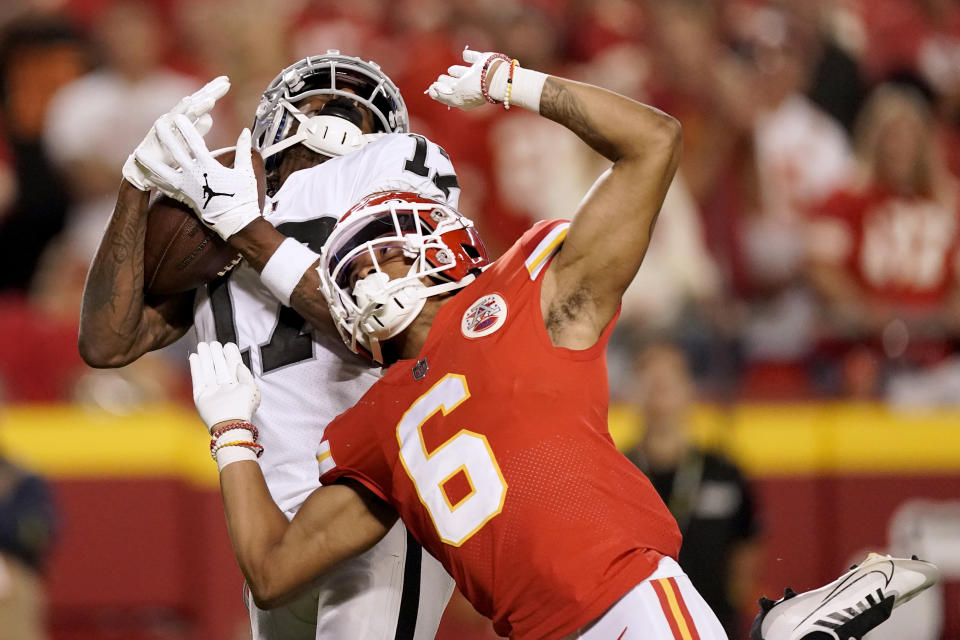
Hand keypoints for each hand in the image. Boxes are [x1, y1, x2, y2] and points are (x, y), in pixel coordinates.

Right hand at [122, 76, 229, 190]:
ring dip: (200, 102)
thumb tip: (210, 117)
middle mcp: (177, 117)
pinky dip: (180, 108)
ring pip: (187, 110)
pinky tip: (188, 100)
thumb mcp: (189, 142)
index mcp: (186, 120)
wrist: (146, 167)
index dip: (213, 92)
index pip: (202, 103)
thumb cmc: (169, 154)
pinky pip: (171, 118)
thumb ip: (199, 129)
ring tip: (213, 97)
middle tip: (226, 81)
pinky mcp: (160, 130)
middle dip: (211, 91)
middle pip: (197, 102)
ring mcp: (169, 122)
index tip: (227, 82)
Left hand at [137, 115, 260, 239]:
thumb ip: (243, 150)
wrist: (236, 222)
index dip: (186, 128)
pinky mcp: (185, 197)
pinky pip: (167, 188)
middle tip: (158, 124)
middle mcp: (194, 175)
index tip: (179, 116)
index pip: (195, 143)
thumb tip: (245, 131)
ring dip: (151, 161)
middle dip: (166, 136)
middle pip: (176, 152)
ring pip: (164, 172)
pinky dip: (156, 181)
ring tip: (138, 153)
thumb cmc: (243, 197)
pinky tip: (148, 176)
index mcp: (209, 167)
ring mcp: (187, 187)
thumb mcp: (245, 172)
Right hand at [189, 341, 259, 431]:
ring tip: (202, 344)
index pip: (233, 367)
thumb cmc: (243, 408)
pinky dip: (195, 367)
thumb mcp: (251, 389)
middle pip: (219, 367)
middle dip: (216, 354)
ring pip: (208, 370)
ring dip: (205, 357)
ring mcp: (212, 392)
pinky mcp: (200, 397)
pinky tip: (194, 356)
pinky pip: (197, 379)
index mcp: (238, 386)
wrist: (230, 425)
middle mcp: (224, 388)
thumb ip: (245, 375)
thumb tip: (239, 364)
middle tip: (213, 342)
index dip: (230, 355)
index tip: (228, 345)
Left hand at [426, 47, 509, 109]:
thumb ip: (441, 95)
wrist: (494, 77)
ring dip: (458, 71)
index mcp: (466, 98)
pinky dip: (469, 56)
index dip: (441, 91)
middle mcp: (472, 86)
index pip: (450, 95)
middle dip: (448, 83)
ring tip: (450, 70)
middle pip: (458, 85)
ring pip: (466, 73)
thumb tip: (433, 89)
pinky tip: (465, 55)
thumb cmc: (474, 90)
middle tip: (440, 79)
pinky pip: (474, 57)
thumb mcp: (454, 97)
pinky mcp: (484, 61)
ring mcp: (478, 74)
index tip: (433, 86)